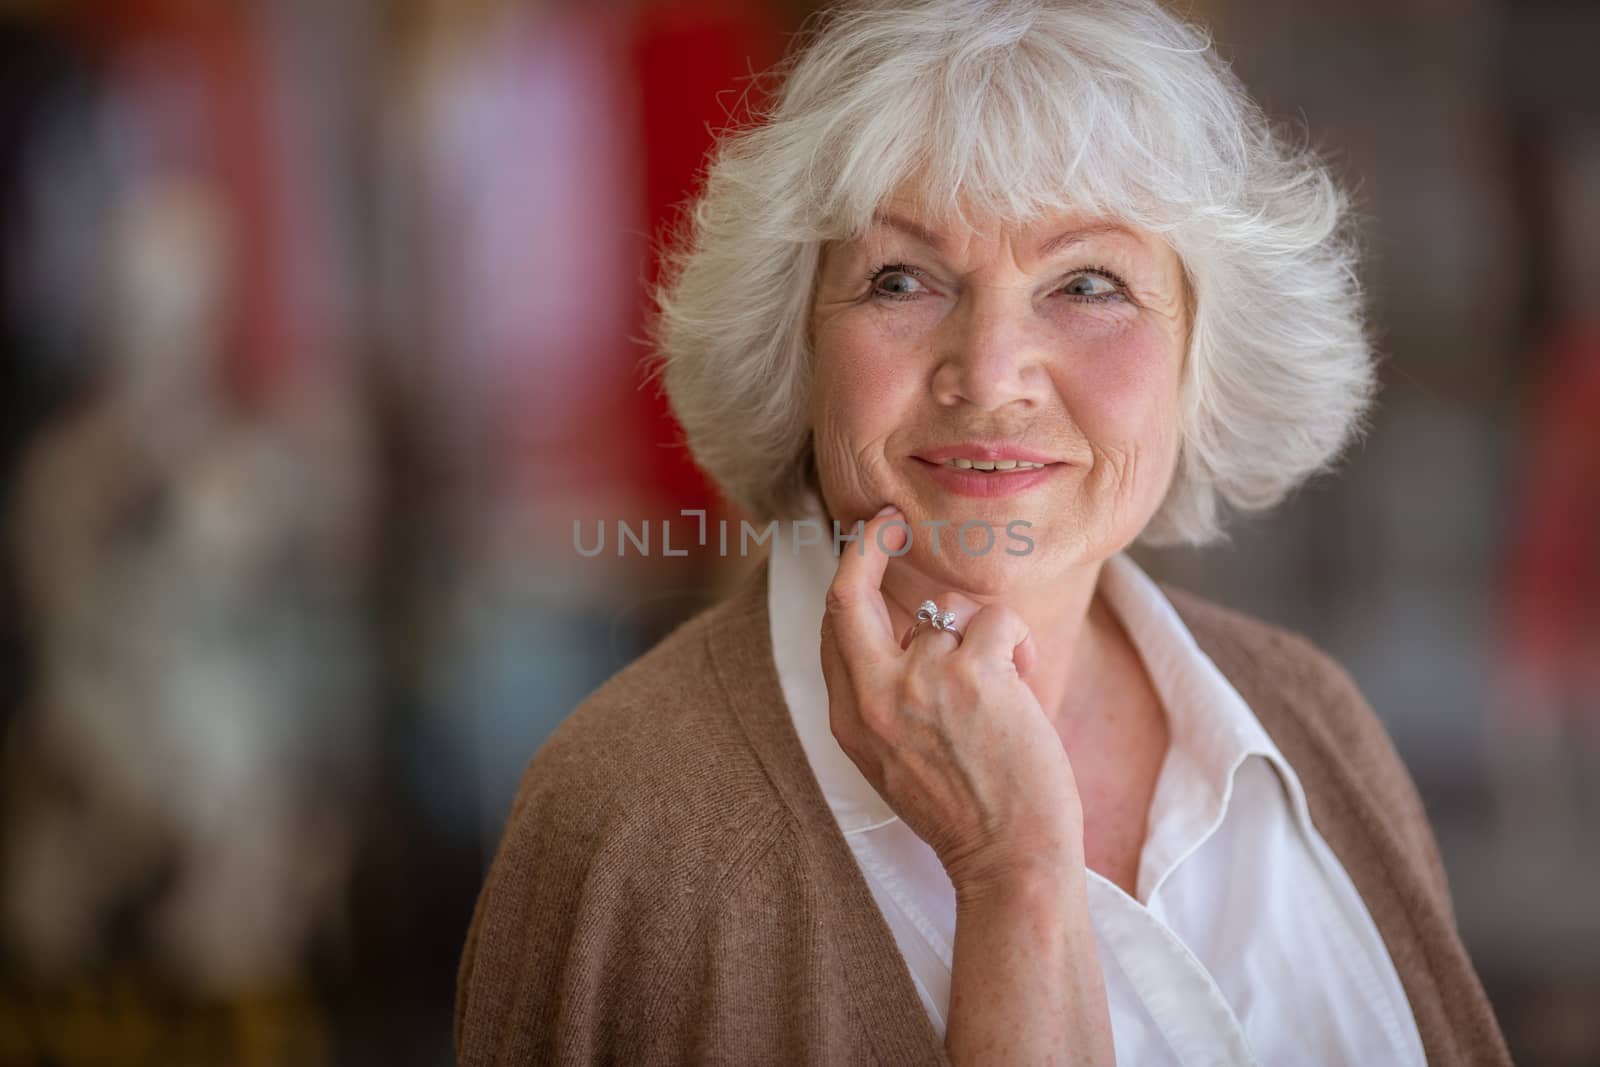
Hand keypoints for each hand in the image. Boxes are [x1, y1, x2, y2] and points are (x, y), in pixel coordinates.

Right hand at [819, 507, 1085, 895]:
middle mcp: (873, 696)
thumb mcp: (894, 759)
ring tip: (1005, 687)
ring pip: (949, 612)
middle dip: (867, 546)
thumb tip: (903, 632)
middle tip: (890, 520)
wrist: (1009, 860)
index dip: (849, 579)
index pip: (833, 627)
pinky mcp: (974, 674)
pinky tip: (1024, 682)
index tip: (865, 545)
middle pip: (849, 594)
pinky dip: (1019, 644)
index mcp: (850, 719)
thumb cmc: (966, 813)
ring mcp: (920, 682)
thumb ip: (884, 698)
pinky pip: (996, 620)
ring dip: (985, 637)